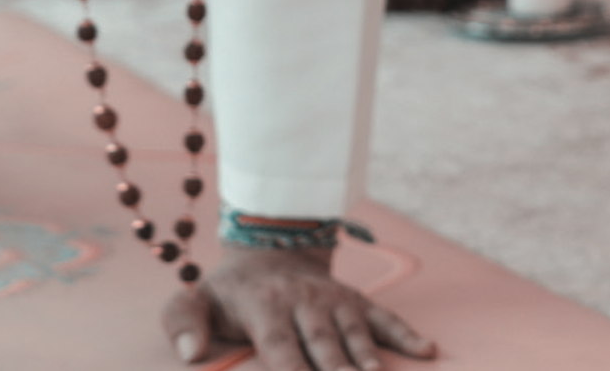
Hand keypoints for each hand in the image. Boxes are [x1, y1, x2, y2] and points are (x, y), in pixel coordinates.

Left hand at [162, 246, 434, 369]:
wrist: (269, 249)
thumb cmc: (229, 292)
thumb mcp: (194, 299)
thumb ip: (183, 322)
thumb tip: (190, 353)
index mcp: (265, 309)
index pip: (281, 349)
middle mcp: (305, 304)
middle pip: (324, 346)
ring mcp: (335, 302)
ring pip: (355, 335)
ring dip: (368, 360)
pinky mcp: (357, 302)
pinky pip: (385, 318)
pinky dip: (407, 334)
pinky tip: (427, 351)